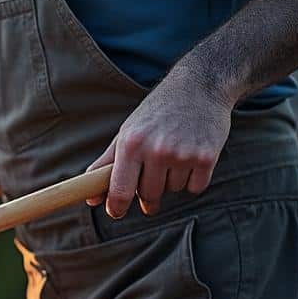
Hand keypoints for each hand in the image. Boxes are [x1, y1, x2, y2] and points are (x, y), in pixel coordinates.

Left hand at [87, 68, 232, 217]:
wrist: (200, 87)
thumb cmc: (157, 112)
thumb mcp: (127, 132)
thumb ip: (106, 165)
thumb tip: (91, 198)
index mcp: (131, 144)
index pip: (120, 191)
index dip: (116, 207)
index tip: (115, 212)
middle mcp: (156, 150)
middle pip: (148, 195)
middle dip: (148, 191)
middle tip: (153, 172)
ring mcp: (183, 154)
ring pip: (173, 190)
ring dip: (172, 181)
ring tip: (175, 154)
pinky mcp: (206, 158)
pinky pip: (194, 188)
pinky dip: (192, 179)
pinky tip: (191, 156)